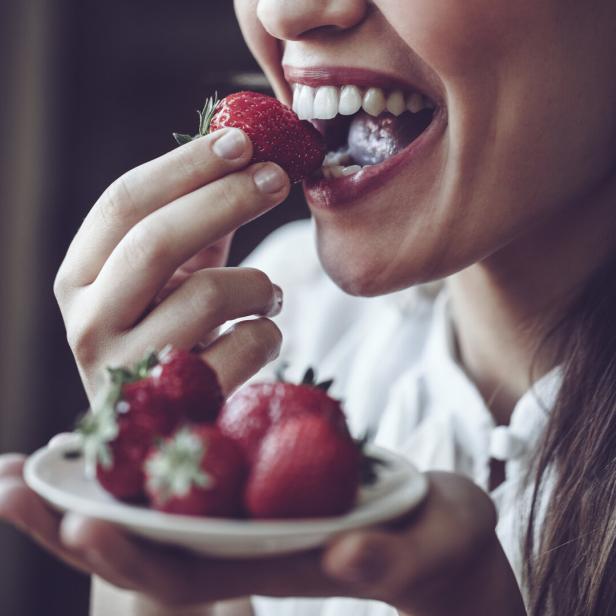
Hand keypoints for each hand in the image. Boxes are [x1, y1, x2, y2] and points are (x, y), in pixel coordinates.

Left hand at [0, 453, 525, 615]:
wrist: (436, 529)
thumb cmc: (438, 543)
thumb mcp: (428, 547)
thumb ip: (391, 559)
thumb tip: (344, 556)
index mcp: (274, 565)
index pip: (187, 571)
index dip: (131, 550)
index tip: (77, 515)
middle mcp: (242, 545)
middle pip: (145, 543)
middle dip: (75, 521)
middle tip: (9, 484)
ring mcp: (240, 515)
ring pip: (151, 506)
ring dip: (86, 484)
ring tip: (23, 463)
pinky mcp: (249, 480)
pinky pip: (181, 467)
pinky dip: (136, 449)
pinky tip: (102, 423)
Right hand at [54, 127, 289, 400]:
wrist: (161, 423)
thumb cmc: (168, 333)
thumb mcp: (169, 276)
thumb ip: (194, 223)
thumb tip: (247, 156)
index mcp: (79, 278)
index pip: (124, 203)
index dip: (186, 166)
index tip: (241, 141)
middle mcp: (88, 322)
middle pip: (157, 240)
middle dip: (227, 199)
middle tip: (277, 177)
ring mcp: (127, 369)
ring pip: (209, 296)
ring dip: (258, 283)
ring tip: (267, 293)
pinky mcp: (176, 405)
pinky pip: (243, 346)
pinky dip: (268, 332)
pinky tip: (260, 333)